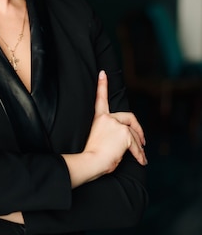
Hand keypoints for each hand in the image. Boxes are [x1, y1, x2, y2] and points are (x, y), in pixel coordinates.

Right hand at [62, 70, 147, 187]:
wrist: (91, 161)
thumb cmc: (92, 154)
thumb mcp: (99, 139)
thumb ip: (110, 133)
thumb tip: (124, 140)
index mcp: (99, 118)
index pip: (100, 98)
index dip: (102, 85)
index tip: (103, 73)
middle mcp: (109, 118)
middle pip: (129, 117)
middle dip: (138, 128)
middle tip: (142, 139)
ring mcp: (117, 125)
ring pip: (134, 134)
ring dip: (139, 147)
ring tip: (141, 157)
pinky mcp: (125, 134)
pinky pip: (136, 145)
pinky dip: (140, 155)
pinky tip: (142, 161)